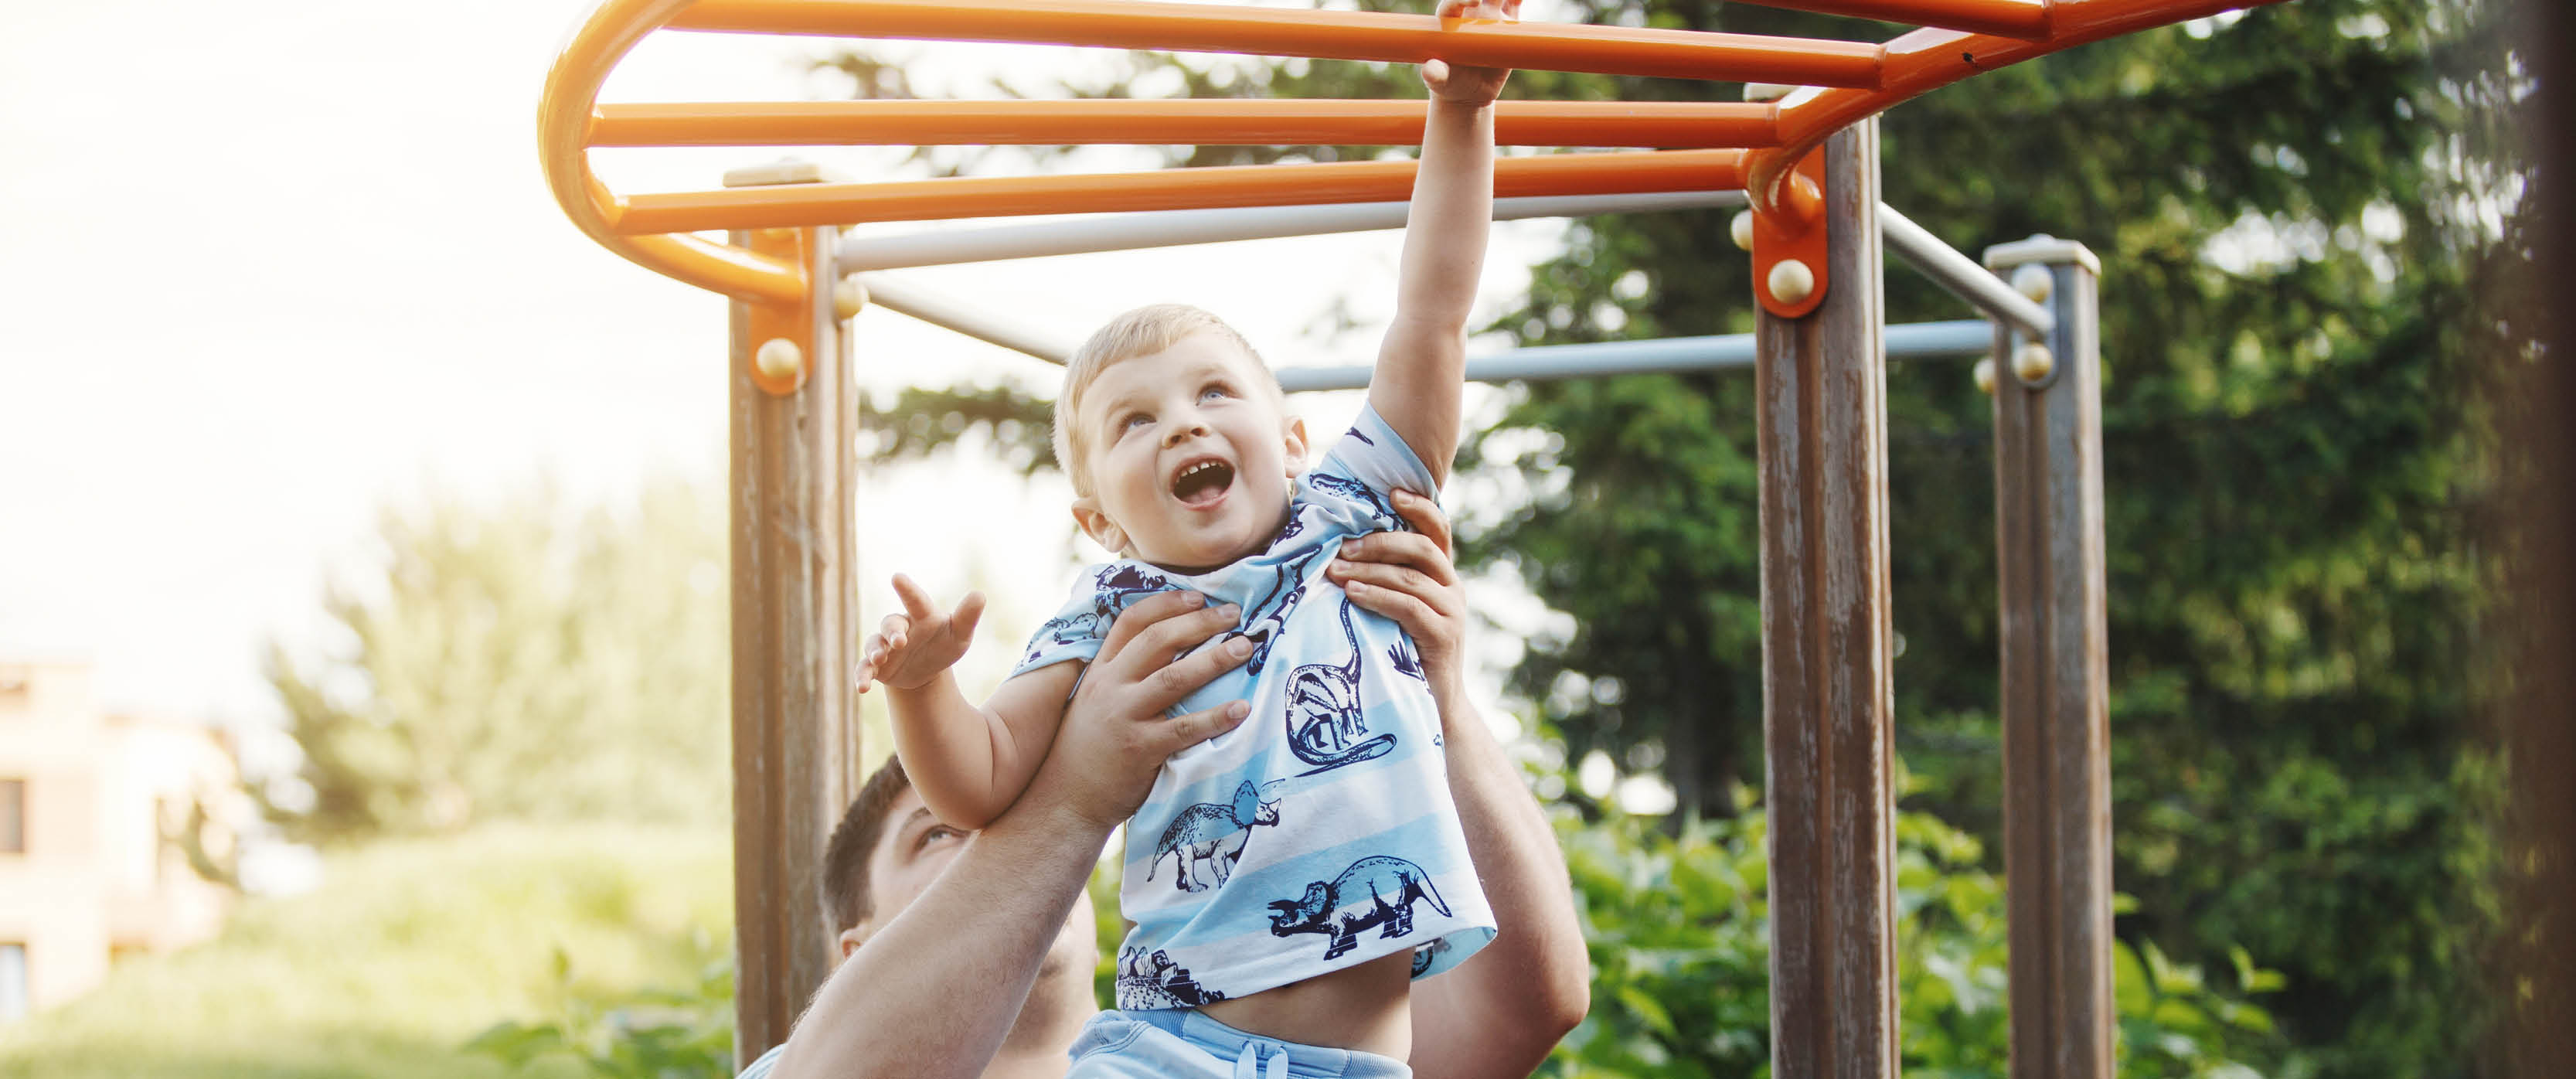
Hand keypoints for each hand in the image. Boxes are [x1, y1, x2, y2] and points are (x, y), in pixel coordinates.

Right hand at [856, 574, 984, 691]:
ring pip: (874, 643)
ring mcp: (885, 646)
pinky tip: (862, 688)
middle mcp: (900, 627)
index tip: (897, 577)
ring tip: (880, 660)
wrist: (926, 670)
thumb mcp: (960, 634)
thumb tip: (979, 594)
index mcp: (921, 616)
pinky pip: (864, 667)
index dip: (907, 589)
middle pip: (891, 623)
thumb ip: (967, 617)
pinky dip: (861, 676)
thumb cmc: (944, 644)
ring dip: (875, 651)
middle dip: (893, 631)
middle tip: (899, 642)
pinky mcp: (876, 666)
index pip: (915, 600)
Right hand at [1034, 591, 1254, 827]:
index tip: (1199, 595)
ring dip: (1213, 659)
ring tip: (1245, 647)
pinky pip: (1184, 729)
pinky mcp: (1139, 749)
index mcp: (1100, 671)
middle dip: (1199, 622)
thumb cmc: (1087, 749)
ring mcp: (1123, 717)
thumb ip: (1121, 675)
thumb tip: (1168, 648)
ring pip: (1174, 677)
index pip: (1131, 621)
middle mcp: (1109, 687)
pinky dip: (1215, 717)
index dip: (1166, 603)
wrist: (1064, 799)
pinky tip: (1242, 709)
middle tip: (1235, 614)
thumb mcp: (1092, 700)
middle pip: (1158, 640)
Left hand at [1327, 488, 1468, 708]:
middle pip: (1422, 548)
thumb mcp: (1396, 612)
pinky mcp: (1443, 636)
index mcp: (1443, 576)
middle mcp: (1453, 589)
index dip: (1418, 507)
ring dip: (1368, 570)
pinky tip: (1352, 594)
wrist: (1435, 709)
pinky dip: (1377, 596)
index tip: (1390, 492)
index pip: (1438, 529)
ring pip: (1410, 577)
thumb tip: (1338, 551)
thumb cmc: (1403, 654)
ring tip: (1334, 570)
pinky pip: (1408, 607)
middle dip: (1380, 541)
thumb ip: (1385, 582)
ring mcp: (1452, 612)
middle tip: (1342, 546)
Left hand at [1422, 0, 1518, 105]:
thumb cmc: (1448, 83)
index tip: (1474, 0)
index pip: (1453, 4)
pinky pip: (1512, 7)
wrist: (1469, 93)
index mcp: (1449, 21)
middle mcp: (1468, 15)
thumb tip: (1429, 72)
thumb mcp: (1439, 80)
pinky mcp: (1505, 27)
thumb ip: (1434, 74)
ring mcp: (1488, 19)